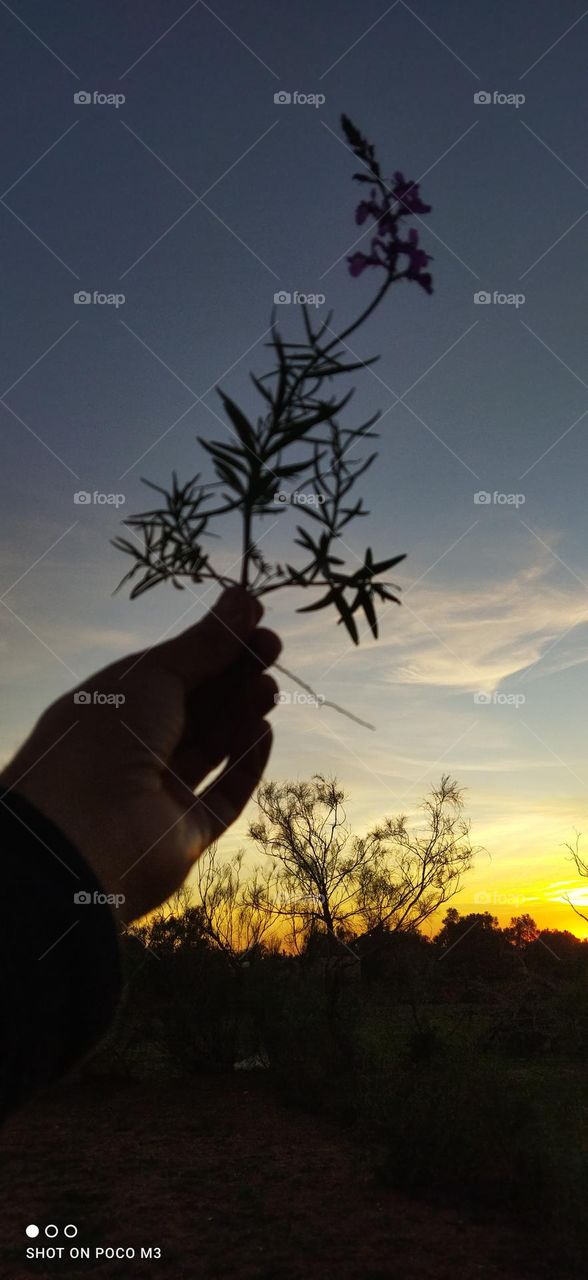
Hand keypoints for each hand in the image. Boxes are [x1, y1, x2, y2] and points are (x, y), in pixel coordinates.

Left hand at [0, 587, 280, 922]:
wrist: (85, 831)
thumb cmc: (105, 737)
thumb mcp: (156, 674)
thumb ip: (206, 641)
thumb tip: (244, 596)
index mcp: (114, 705)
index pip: (174, 669)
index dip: (215, 644)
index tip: (256, 618)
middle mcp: (133, 747)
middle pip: (198, 704)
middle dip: (236, 674)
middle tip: (272, 648)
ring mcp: (159, 792)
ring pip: (213, 745)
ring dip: (243, 712)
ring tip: (268, 689)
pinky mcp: (184, 832)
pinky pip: (223, 793)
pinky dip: (245, 763)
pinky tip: (263, 730)